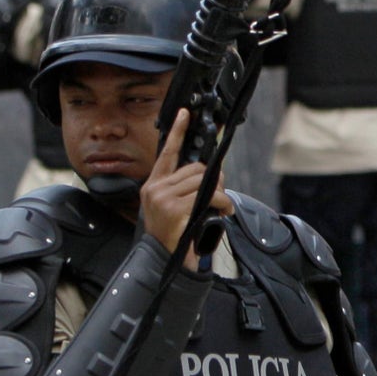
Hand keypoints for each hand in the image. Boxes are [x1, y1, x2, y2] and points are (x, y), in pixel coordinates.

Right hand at [138, 109, 230, 269]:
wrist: (164, 262)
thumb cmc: (173, 236)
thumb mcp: (174, 208)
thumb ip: (185, 189)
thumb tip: (211, 173)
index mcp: (153, 185)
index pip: (166, 152)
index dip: (177, 131)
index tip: (184, 113)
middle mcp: (155, 188)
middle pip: (194, 168)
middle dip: (213, 179)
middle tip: (221, 194)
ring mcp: (162, 197)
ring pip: (203, 181)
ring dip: (219, 193)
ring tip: (222, 207)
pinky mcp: (174, 207)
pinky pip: (207, 195)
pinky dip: (222, 202)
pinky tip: (224, 212)